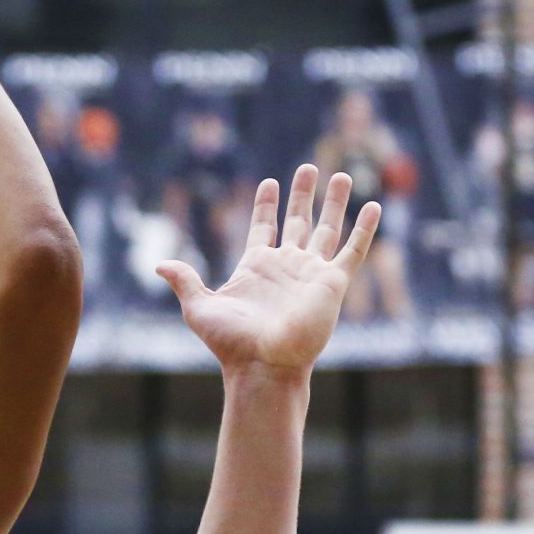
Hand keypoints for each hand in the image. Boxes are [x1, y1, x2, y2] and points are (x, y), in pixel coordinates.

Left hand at [157, 166, 379, 375]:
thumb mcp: (199, 308)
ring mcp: (311, 273)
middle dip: (303, 194)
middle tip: (308, 168)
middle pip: (298, 221)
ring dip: (334, 202)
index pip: (263, 226)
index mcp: (256, 267)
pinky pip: (353, 250)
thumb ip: (185, 281)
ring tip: (341, 175)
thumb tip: (159, 265)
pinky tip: (374, 206)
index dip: (266, 205)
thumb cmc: (231, 343)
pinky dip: (364, 229)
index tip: (269, 183)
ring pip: (328, 229)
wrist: (263, 365)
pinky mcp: (332, 283)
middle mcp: (286, 266)